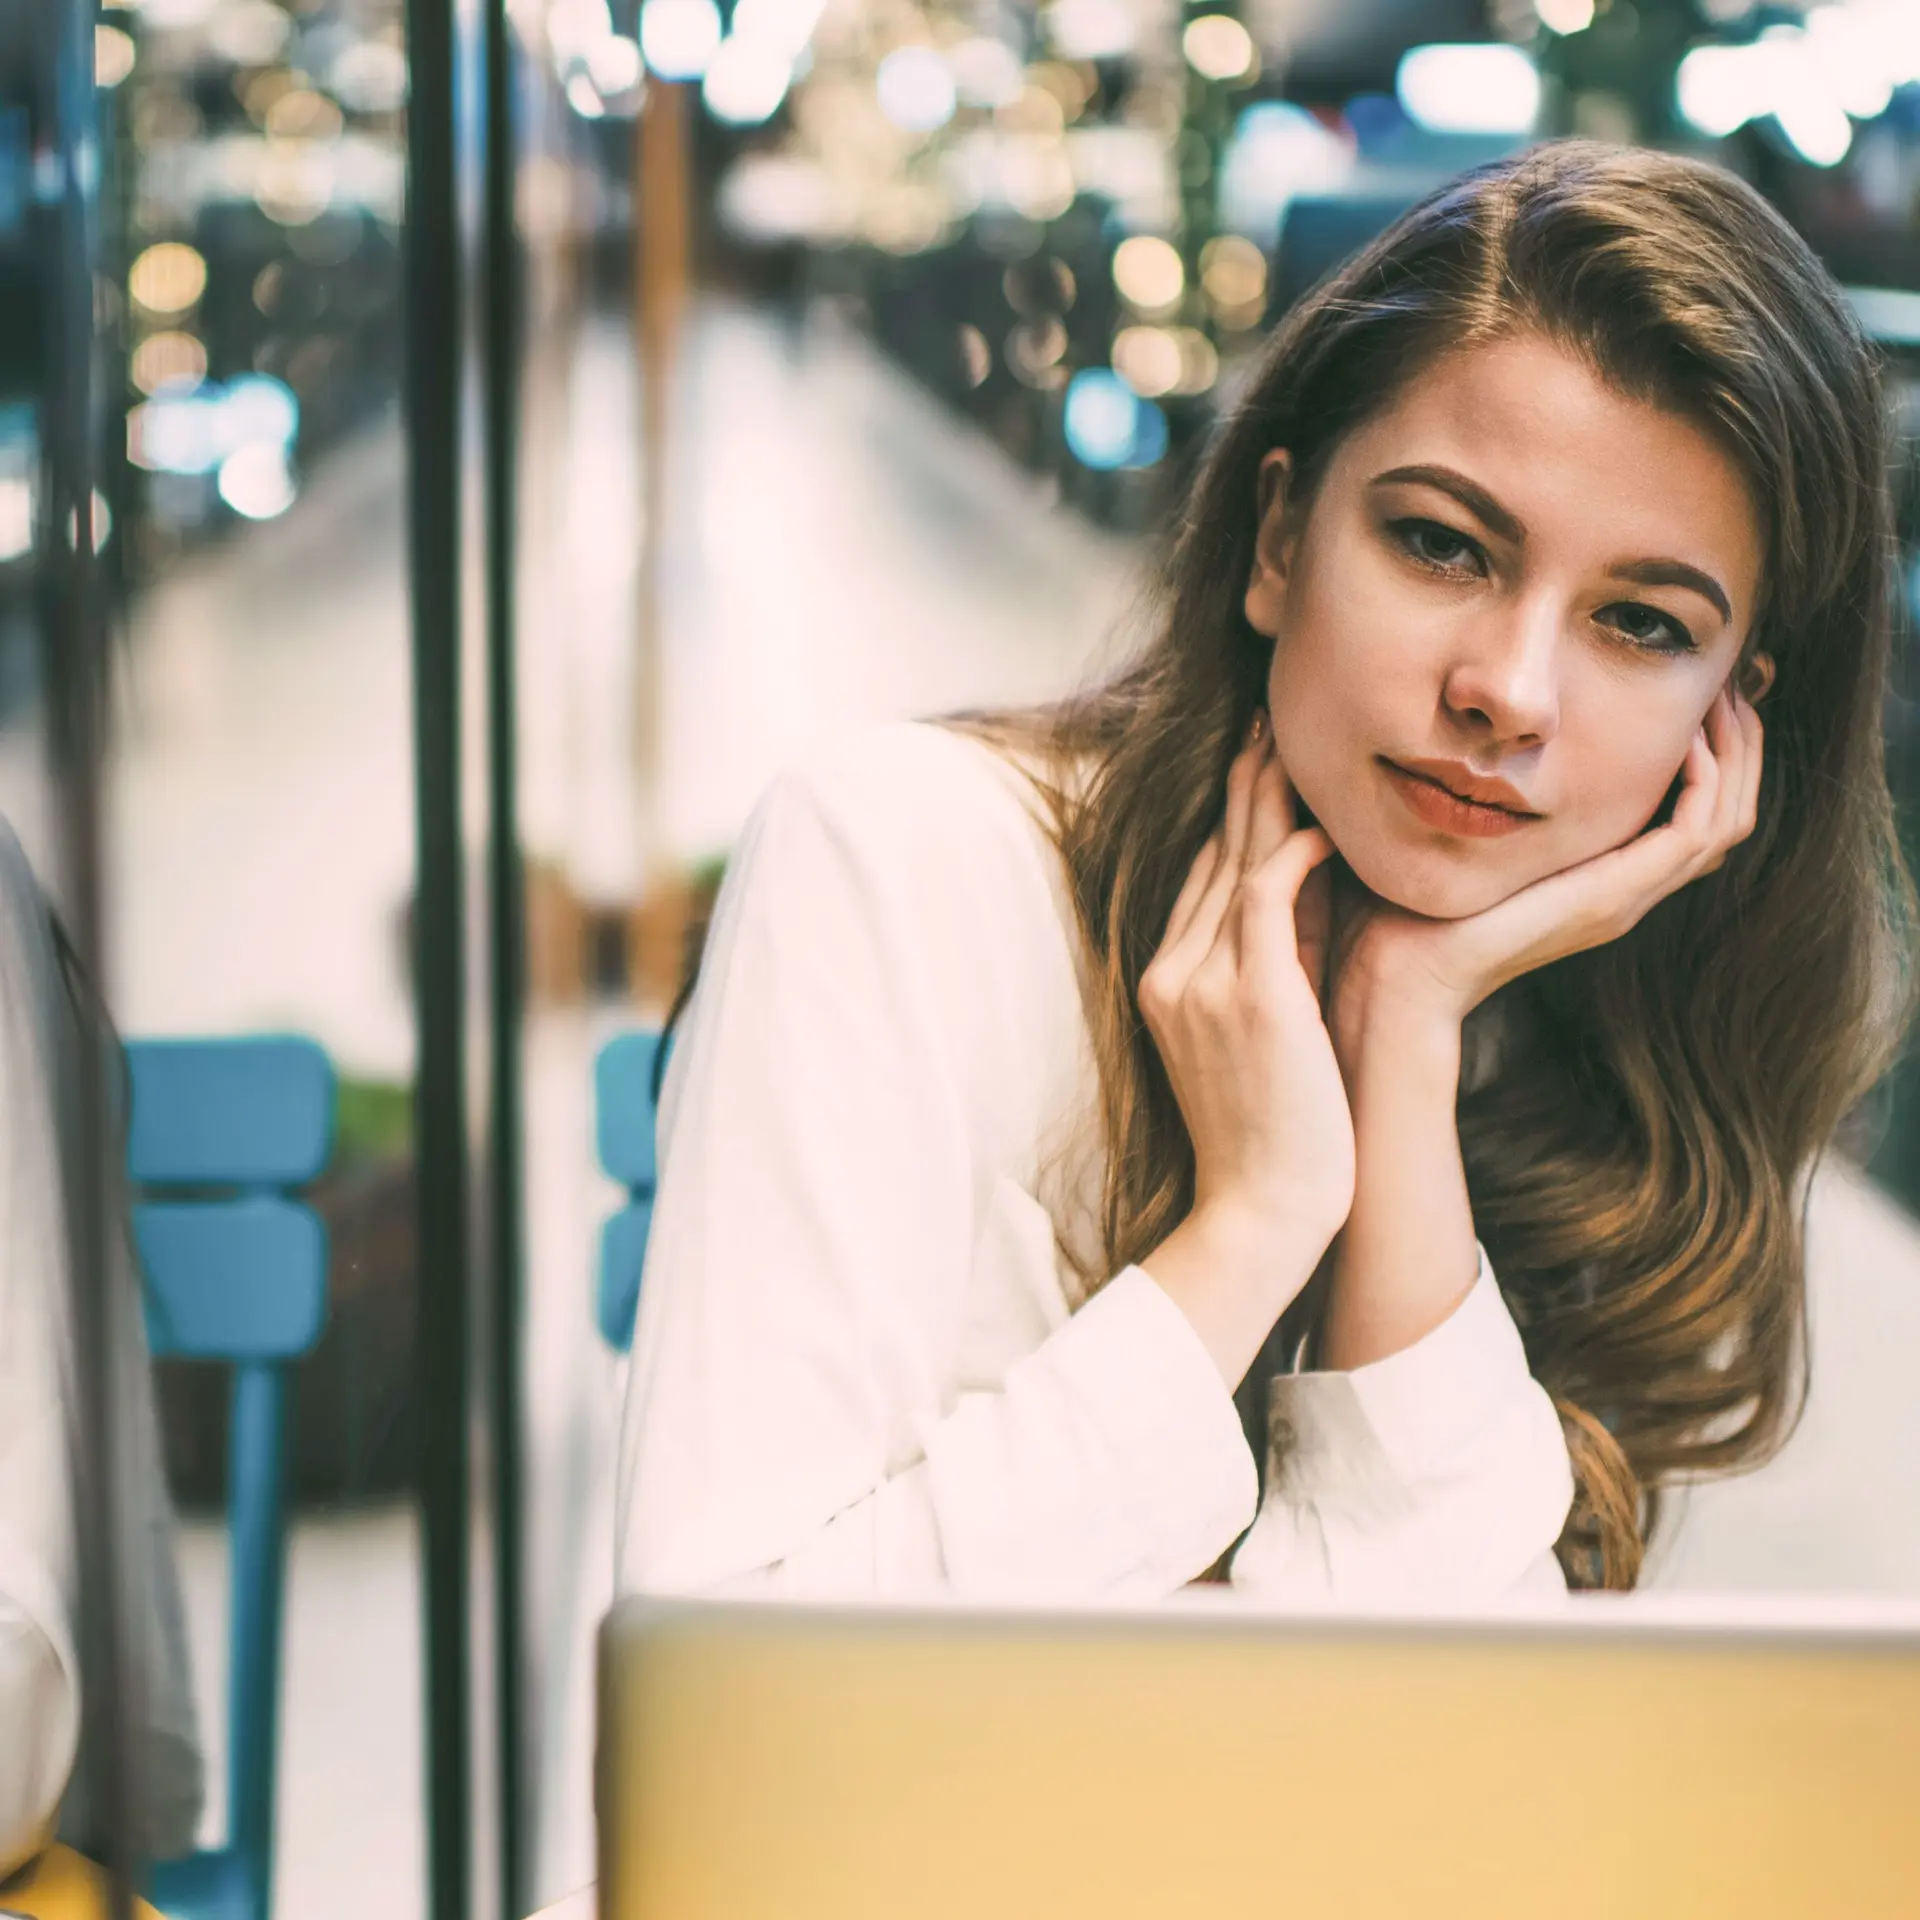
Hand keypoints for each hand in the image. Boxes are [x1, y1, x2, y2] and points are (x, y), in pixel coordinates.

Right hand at [1139, 719, 1352, 1259]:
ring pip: (1233, 865)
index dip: (1231, 820)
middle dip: (1242, 787)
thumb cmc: (1279, 1134)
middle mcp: (1173, 973)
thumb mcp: (1272, 1030)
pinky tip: (1324, 825)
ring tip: (1291, 742)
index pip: (1203, 881)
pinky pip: (1266, 899)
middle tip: (1268, 720)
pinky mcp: (1249, 997)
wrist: (1263, 1211)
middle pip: (1211, 857)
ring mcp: (1202, 983)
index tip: (1258, 766)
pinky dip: (1293, 854)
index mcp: (1168, 982)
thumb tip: (1317, 886)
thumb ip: (1283, 959)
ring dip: (1265, 800)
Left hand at [1331, 684, 1763, 1053]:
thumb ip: (1482, 795)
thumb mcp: (1461, 839)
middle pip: (1725, 811)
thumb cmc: (1408, 911)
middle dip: (1736, 742)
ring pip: (1726, 820)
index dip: (1708, 751)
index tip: (1694, 690)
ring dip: (1734, 753)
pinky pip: (1694, 834)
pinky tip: (1686, 738)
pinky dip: (1705, 782)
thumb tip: (1467, 732)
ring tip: (1723, 697)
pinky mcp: (1614, 897)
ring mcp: (1626, 897)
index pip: (1689, 812)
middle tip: (1729, 682)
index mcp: (1598, 878)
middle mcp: (1625, 890)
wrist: (1402, 976)